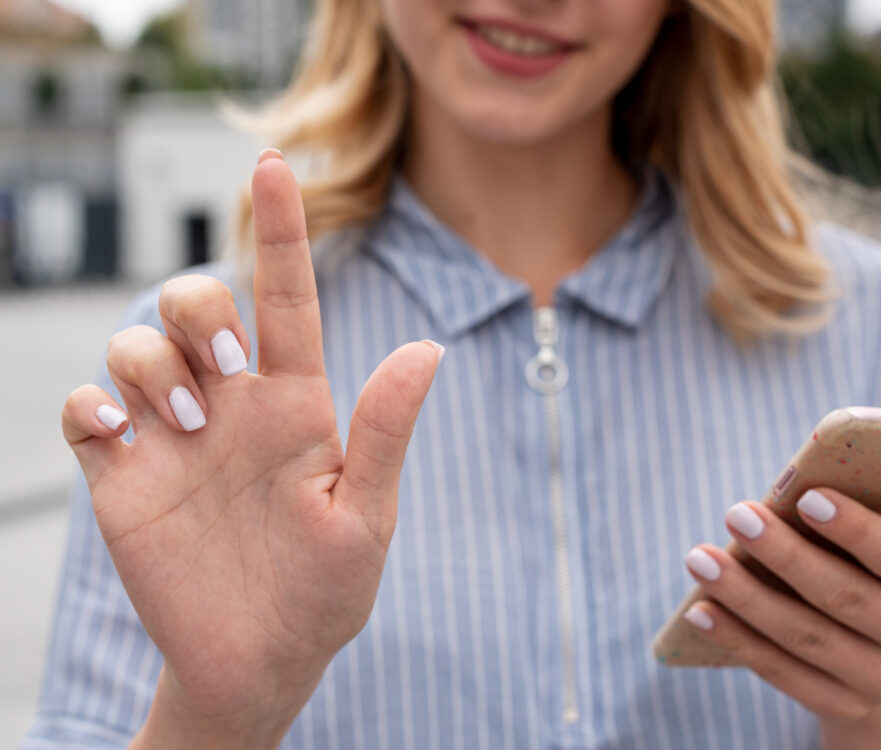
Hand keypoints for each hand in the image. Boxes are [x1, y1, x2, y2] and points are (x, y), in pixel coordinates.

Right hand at [61, 151, 443, 746]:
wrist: (259, 658)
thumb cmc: (325, 589)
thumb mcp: (365, 515)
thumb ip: (384, 431)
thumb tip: (430, 349)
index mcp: (294, 402)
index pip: (286, 298)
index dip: (281, 231)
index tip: (276, 165)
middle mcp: (230, 404)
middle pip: (194, 301)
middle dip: (198, 307)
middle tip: (226, 367)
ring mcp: (172, 435)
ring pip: (135, 345)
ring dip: (152, 367)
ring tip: (189, 432)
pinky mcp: (121, 473)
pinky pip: (83, 410)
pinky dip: (90, 408)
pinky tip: (116, 439)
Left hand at [681, 487, 880, 720]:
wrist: (880, 639)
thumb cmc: (868, 555)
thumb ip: (869, 499)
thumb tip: (825, 459)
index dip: (859, 530)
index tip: (806, 497)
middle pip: (846, 598)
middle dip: (784, 555)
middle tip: (736, 514)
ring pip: (806, 636)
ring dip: (745, 595)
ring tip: (699, 558)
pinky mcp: (842, 704)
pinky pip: (782, 672)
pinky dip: (737, 638)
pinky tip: (700, 609)